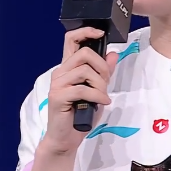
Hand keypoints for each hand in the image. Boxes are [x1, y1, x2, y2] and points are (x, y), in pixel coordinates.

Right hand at [43, 27, 117, 154]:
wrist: (66, 138)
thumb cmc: (80, 115)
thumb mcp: (97, 91)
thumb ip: (103, 74)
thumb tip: (113, 54)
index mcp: (67, 68)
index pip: (71, 40)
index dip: (85, 31)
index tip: (100, 33)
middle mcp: (60, 73)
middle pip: (83, 53)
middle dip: (101, 66)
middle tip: (106, 82)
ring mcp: (57, 84)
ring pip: (84, 71)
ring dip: (100, 84)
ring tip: (102, 96)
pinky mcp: (57, 97)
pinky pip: (83, 89)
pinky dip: (97, 96)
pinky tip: (102, 103)